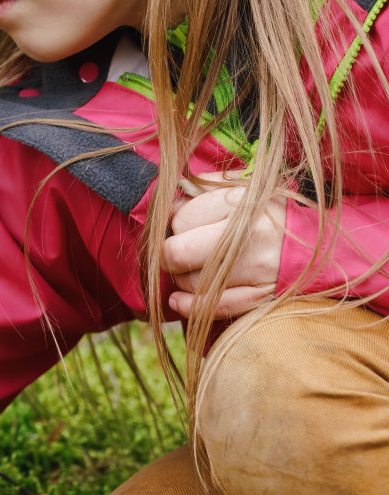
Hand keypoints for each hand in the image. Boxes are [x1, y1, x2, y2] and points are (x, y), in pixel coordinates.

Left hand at [161, 171, 285, 319]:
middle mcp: (249, 237)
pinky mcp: (262, 296)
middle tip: (176, 250)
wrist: (326, 243)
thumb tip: (169, 201)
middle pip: (176, 253)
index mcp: (242, 203)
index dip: (174, 223)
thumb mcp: (243, 187)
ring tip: (195, 267)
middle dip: (168, 254)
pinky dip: (188, 305)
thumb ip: (204, 189)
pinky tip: (178, 299)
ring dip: (183, 277)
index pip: (180, 219)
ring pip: (190, 282)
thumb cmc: (273, 212)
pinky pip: (212, 307)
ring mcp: (257, 270)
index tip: (181, 225)